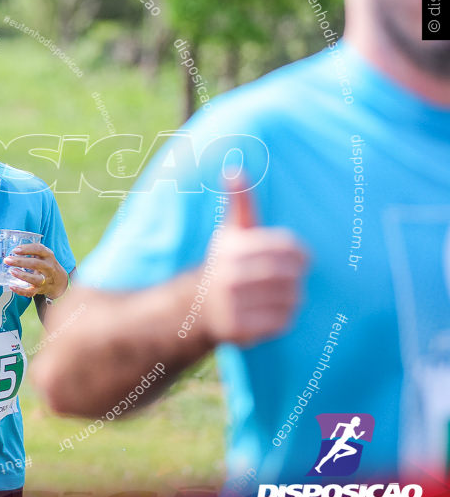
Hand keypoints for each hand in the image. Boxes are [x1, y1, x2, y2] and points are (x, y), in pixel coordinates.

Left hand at [2, 242, 68, 299]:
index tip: (15, 250)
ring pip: (35, 279)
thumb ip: (24, 252)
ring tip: (11, 271)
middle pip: (35, 264)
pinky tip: (12, 286)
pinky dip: (21, 290)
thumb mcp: (40, 255)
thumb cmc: (44, 264)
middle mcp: (48, 267)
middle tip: (7, 260)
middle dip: (20, 262)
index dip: (27, 249)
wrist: (59, 281)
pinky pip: (31, 292)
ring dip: (22, 275)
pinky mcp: (40, 290)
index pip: (39, 250)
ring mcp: (45, 279)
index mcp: (48, 256)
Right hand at [203, 179, 307, 345]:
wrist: (195, 307)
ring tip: (280, 296)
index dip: (301, 255)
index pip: (288, 249)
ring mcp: (231, 303)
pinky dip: (283, 318)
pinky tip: (270, 312)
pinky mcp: (237, 328)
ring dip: (292, 299)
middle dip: (295, 278)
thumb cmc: (225, 263)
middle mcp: (228, 275)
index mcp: (232, 248)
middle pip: (290, 275)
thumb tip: (234, 169)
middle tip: (292, 280)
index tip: (302, 259)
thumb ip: (240, 201)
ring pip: (289, 299)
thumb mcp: (231, 231)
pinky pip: (281, 322)